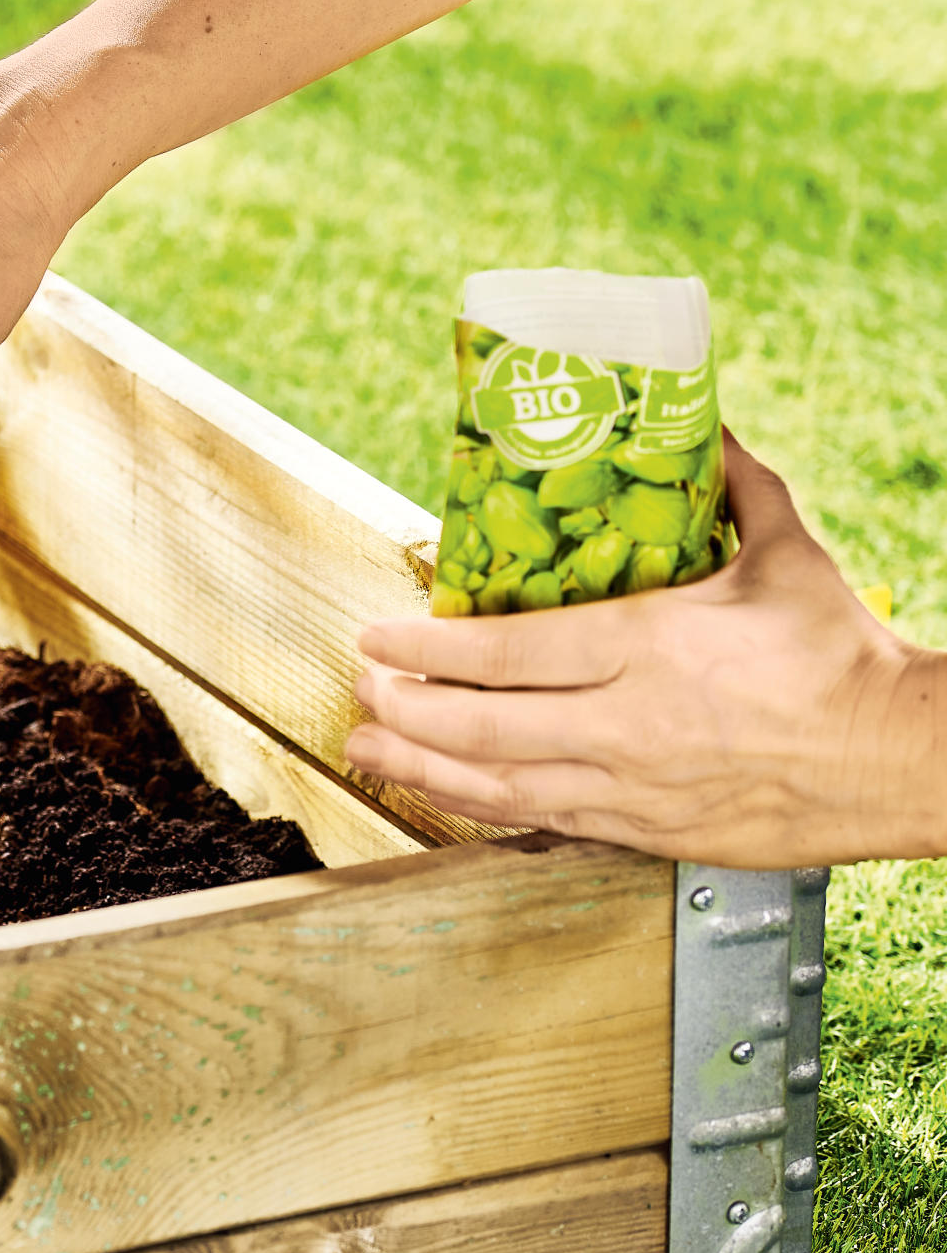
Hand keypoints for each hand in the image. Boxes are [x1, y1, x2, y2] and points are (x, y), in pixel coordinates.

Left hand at [346, 434, 946, 865]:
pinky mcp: (648, 828)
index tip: (375, 638)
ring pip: (498, 784)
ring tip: (366, 750)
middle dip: (405, 709)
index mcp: (649, 646)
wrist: (901, 757)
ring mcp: (632, 783)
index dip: (425, 650)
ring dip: (420, 767)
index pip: (504, 651)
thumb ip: (736, 487)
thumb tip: (705, 424)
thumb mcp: (786, 555)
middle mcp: (627, 721)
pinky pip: (543, 820)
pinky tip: (441, 793)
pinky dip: (480, 807)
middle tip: (359, 691)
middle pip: (482, 724)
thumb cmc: (842, 655)